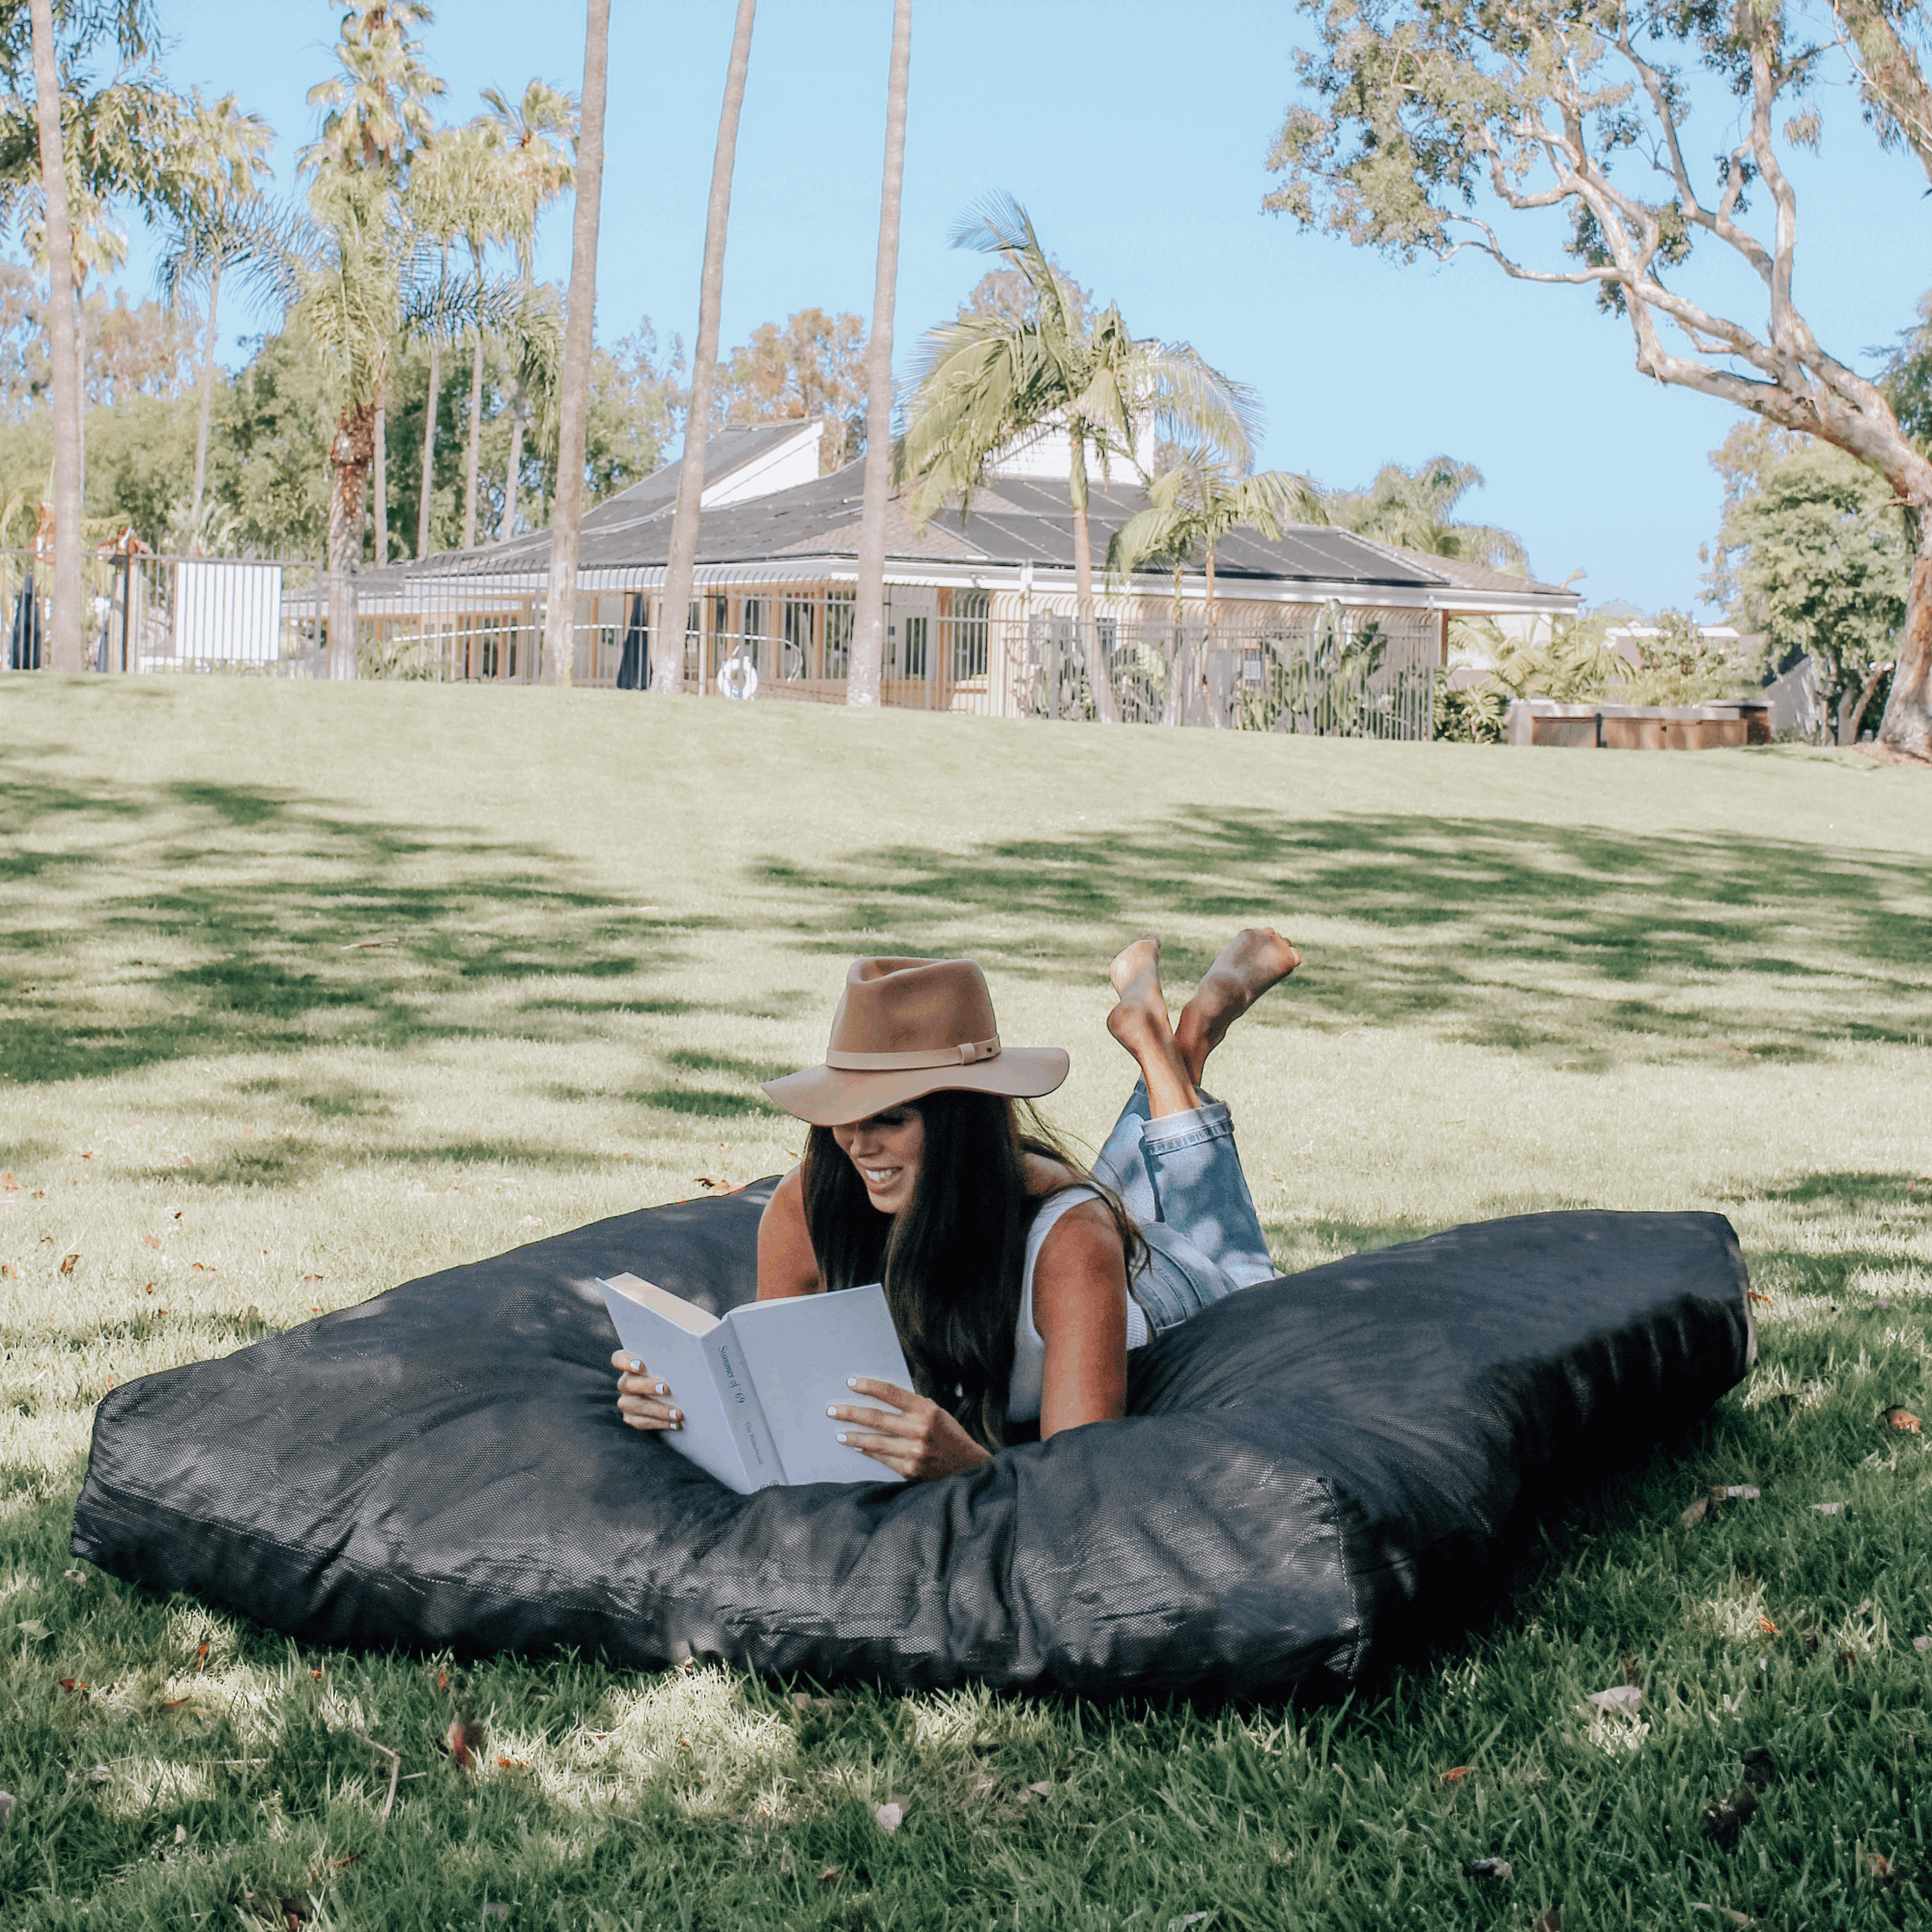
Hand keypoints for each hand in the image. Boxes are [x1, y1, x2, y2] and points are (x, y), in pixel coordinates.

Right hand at [610, 1348, 682, 1432]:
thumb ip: (673, 1353)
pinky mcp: (632, 1417)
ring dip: (658, 1410)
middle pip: (628, 1384)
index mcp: (630, 1363)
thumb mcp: (672, 1359)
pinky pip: (643, 1422)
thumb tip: (690, 1343)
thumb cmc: (675, 1368)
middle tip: (666, 1389)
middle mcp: (624, 1382)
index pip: (618, 1359)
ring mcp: (626, 1401)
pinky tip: (676, 1423)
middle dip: (647, 1387)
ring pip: (636, 1406)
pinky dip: (660, 1423)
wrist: (676, 1392)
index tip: (640, 1365)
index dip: (626, 1361)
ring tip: (678, 1413)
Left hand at [826, 1378, 992, 1482]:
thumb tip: (877, 1400)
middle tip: (832, 1410)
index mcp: (926, 1410)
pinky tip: (858, 1447)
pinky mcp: (910, 1469)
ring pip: (875, 1442)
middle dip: (850, 1413)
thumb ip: (910, 1407)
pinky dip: (868, 1452)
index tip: (851, 1382)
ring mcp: (914, 1451)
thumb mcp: (935, 1412)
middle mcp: (919, 1429)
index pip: (891, 1393)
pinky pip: (882, 1458)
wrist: (968, 1466)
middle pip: (877, 1418)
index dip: (869, 1386)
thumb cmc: (949, 1435)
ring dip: (853, 1436)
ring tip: (839, 1433)